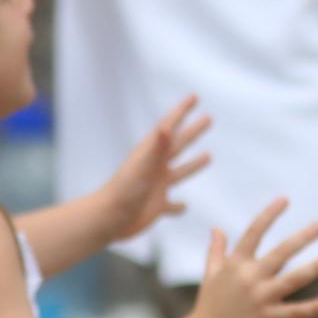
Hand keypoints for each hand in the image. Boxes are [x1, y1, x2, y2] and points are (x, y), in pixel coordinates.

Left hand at [102, 95, 212, 241]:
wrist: (108, 220)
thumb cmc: (123, 192)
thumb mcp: (142, 168)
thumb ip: (156, 148)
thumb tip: (166, 127)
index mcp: (151, 154)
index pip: (169, 127)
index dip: (181, 111)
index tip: (194, 96)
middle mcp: (156, 168)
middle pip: (179, 145)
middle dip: (193, 132)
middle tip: (209, 118)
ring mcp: (157, 187)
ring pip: (180, 172)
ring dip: (194, 164)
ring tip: (209, 156)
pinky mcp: (157, 207)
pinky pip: (172, 205)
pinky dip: (180, 206)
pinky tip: (184, 207)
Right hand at [187, 198, 317, 317]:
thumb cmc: (209, 306)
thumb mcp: (210, 274)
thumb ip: (216, 251)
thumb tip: (216, 228)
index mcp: (236, 264)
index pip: (254, 232)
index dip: (269, 215)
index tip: (285, 199)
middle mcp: (250, 278)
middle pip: (281, 252)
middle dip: (302, 238)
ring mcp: (260, 298)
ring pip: (293, 279)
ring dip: (315, 267)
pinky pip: (294, 312)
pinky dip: (313, 308)